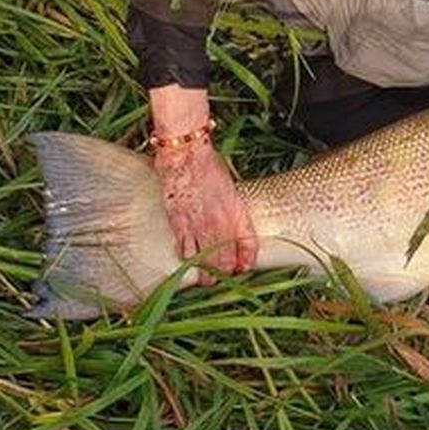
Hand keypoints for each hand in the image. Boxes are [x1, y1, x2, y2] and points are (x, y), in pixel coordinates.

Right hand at [153, 139, 256, 282]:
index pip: (249, 245)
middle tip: (222, 273)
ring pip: (204, 264)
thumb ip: (233, 209)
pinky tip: (189, 258)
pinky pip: (184, 253)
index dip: (248, 260)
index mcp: (237, 212)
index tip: (244, 266)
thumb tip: (232, 227)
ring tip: (205, 274)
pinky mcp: (179, 225)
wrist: (186, 155)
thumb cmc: (208, 165)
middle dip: (225, 272)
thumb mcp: (230, 187)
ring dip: (205, 273)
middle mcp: (220, 223)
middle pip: (225, 262)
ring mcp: (198, 227)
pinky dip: (187, 259)